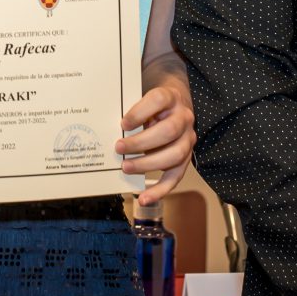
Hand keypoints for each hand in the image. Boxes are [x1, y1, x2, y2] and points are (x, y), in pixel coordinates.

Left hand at [123, 80, 195, 203]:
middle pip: (168, 131)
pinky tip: (144, 198)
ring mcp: (188, 138)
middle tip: (119, 147)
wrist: (176, 103)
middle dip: (141, 142)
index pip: (159, 100)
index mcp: (171, 97)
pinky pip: (176, 176)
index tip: (123, 123)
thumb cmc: (153, 104)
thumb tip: (108, 128)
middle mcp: (184, 117)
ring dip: (148, 164)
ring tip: (126, 167)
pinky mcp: (186, 158)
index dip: (140, 112)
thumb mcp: (143, 98)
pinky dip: (160, 190)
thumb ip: (133, 111)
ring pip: (175, 155)